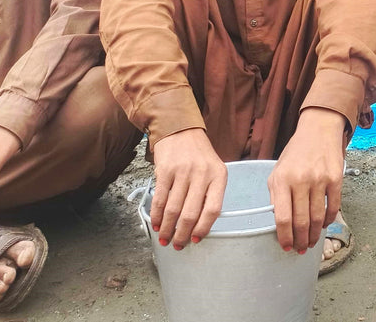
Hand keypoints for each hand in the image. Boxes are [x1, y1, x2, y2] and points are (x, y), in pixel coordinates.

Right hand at [150, 128, 226, 248]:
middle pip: (191, 213)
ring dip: (167, 229)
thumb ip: (209, 193)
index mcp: (219, 175)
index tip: (195, 240)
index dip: (203, 229)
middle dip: (182, 234)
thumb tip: (198, 226)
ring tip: (165, 238)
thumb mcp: (213, 170)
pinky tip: (156, 224)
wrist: (180, 129)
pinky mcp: (165, 170)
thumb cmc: (199, 155)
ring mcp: (183, 171)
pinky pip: (160, 199)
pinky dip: (157, 216)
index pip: (213, 209)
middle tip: (177, 245)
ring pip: (174, 210)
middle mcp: (202, 173)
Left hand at [268, 108, 346, 252]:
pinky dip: (328, 221)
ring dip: (314, 235)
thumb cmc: (296, 154)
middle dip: (300, 240)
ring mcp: (319, 179)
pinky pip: (333, 208)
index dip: (284, 237)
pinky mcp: (336, 179)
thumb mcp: (278, 171)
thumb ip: (276, 196)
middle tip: (300, 249)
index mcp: (281, 180)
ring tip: (310, 242)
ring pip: (317, 218)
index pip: (282, 217)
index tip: (286, 247)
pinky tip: (322, 226)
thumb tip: (279, 224)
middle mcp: (300, 180)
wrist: (318, 131)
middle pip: (301, 222)